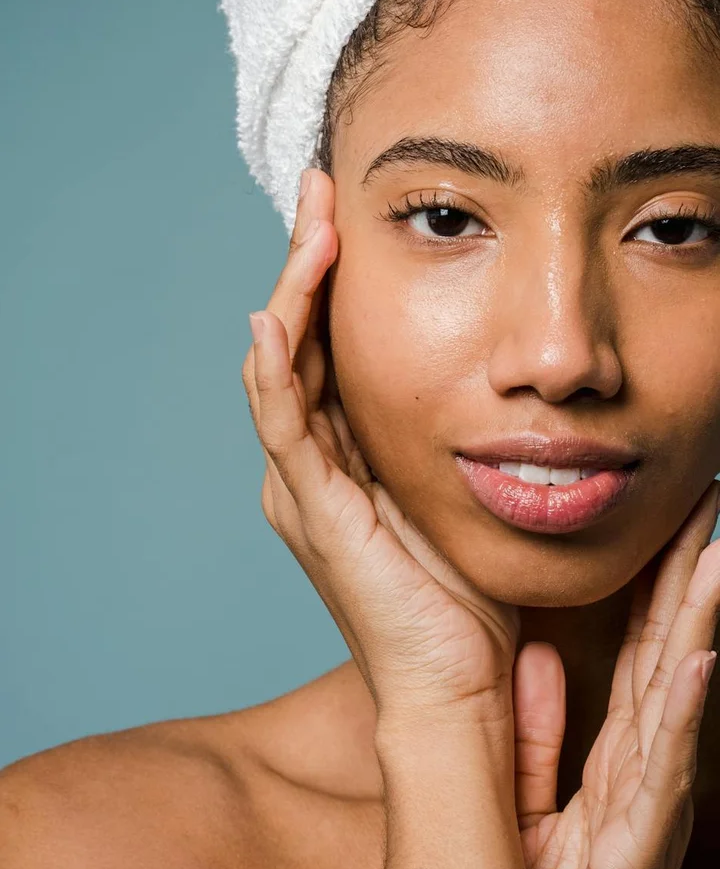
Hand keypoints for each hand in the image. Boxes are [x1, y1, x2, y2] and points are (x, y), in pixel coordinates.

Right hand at [242, 167, 519, 732]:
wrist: (457, 679)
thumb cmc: (462, 588)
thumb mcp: (451, 485)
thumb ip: (440, 431)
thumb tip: (483, 367)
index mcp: (341, 454)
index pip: (325, 344)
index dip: (329, 277)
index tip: (348, 211)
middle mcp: (310, 462)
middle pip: (295, 341)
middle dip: (305, 263)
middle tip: (319, 190)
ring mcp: (304, 485)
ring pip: (282, 369)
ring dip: (293, 293)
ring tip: (311, 225)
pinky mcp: (312, 511)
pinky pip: (284, 427)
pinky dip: (275, 370)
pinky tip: (276, 317)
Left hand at [512, 479, 719, 868]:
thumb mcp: (524, 779)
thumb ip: (538, 720)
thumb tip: (542, 654)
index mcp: (616, 748)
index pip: (641, 646)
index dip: (660, 584)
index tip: (670, 523)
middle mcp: (642, 763)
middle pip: (667, 651)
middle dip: (690, 578)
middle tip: (705, 503)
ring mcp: (649, 799)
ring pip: (674, 694)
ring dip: (699, 624)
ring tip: (715, 557)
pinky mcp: (639, 841)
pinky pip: (660, 768)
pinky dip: (681, 713)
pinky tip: (699, 660)